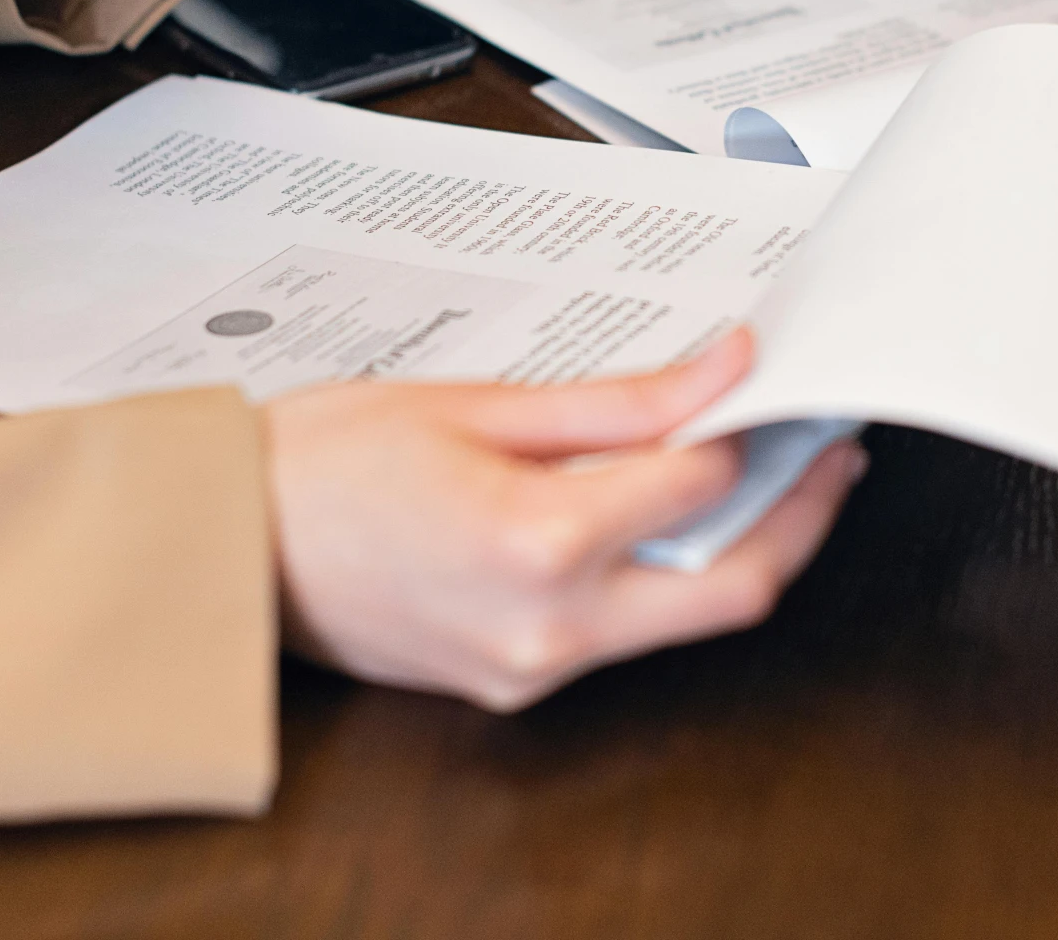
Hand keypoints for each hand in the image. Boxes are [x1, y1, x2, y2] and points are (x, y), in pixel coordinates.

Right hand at [263, 328, 866, 711]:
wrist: (225, 546)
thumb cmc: (324, 463)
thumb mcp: (478, 403)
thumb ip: (617, 402)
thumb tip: (722, 373)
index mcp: (539, 541)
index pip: (705, 484)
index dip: (757, 425)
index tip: (777, 382)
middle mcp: (550, 626)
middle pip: (738, 586)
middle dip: (805, 516)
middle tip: (833, 453)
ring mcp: (533, 669)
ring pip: (687, 619)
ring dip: (740, 549)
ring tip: (760, 473)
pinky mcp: (515, 684)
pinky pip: (623, 636)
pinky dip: (662, 577)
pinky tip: (663, 520)